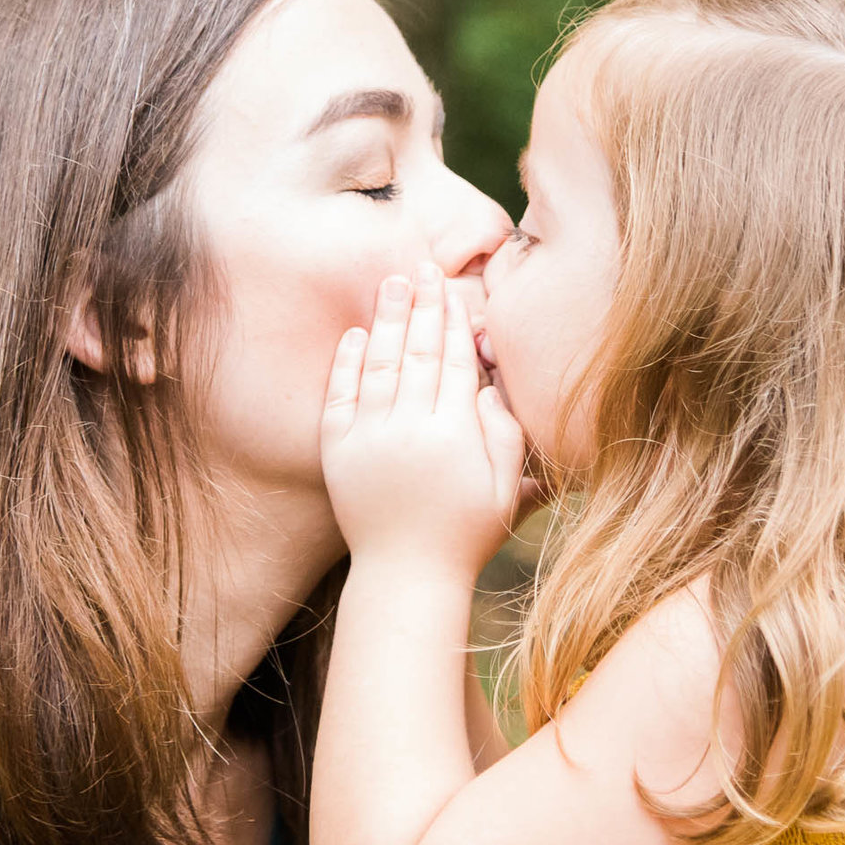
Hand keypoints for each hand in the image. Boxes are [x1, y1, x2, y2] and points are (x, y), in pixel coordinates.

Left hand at [321, 263, 526, 576]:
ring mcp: (370, 438)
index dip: (454, 322)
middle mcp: (409, 429)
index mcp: (454, 434)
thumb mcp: (505, 489)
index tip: (452, 289)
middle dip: (422, 306)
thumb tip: (491, 386)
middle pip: (417, 352)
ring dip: (385, 320)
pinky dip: (346, 363)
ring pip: (378, 365)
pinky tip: (354, 335)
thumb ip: (506, 434)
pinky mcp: (339, 452)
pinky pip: (341, 397)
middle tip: (421, 267)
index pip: (454, 362)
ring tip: (390, 284)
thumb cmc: (466, 535)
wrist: (406, 576)